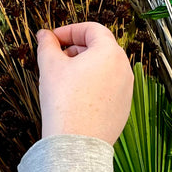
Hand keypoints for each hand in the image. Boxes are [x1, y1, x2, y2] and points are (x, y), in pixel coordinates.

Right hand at [36, 21, 133, 144]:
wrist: (76, 142)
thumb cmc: (64, 102)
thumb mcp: (50, 66)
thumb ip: (47, 45)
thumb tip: (44, 35)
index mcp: (110, 52)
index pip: (91, 29)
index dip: (69, 30)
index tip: (53, 39)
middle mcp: (124, 68)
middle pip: (100, 48)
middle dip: (76, 48)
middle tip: (56, 58)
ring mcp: (127, 89)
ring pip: (104, 68)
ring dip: (84, 67)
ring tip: (64, 78)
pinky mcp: (124, 107)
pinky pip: (108, 88)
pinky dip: (93, 85)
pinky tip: (75, 97)